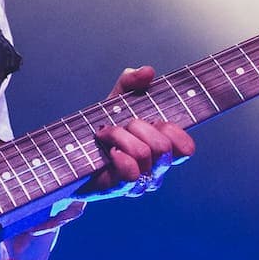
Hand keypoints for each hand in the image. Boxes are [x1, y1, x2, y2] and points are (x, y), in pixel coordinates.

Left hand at [77, 66, 196, 199]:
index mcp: (162, 148)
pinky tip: (109, 151)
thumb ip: (131, 82)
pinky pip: (131, 173)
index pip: (186, 147)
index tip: (152, 120)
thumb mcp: (116, 101)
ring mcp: (141, 181)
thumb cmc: (101, 128)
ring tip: (106, 134)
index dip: (172, 130)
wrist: (72, 155)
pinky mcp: (122, 188)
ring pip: (143, 154)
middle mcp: (156, 168)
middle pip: (163, 147)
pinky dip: (119, 156)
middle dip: (138, 127)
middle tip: (122, 125)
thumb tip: (147, 72)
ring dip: (120, 137)